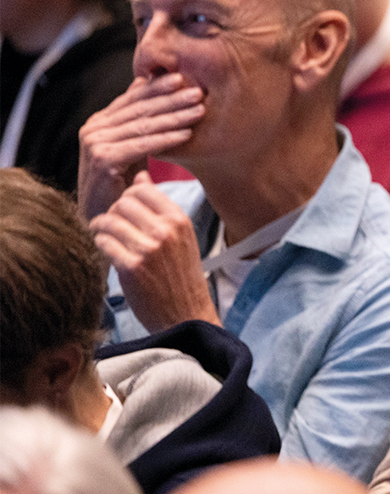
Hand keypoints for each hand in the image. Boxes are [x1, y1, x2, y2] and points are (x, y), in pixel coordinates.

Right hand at [77, 73, 204, 220]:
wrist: (106, 217)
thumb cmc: (123, 181)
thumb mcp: (133, 145)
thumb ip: (136, 119)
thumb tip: (143, 83)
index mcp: (100, 121)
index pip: (133, 99)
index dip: (158, 88)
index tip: (185, 78)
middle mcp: (93, 129)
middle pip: (140, 110)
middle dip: (172, 100)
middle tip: (199, 92)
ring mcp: (94, 143)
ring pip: (143, 126)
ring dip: (175, 118)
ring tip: (200, 111)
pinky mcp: (102, 159)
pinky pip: (141, 146)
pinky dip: (166, 139)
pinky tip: (187, 134)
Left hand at [91, 173, 218, 330]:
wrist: (185, 315)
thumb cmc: (180, 277)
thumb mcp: (180, 238)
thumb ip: (160, 208)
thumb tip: (140, 177)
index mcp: (180, 220)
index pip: (143, 190)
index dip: (128, 199)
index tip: (126, 213)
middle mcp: (166, 231)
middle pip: (123, 202)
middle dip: (113, 213)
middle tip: (113, 227)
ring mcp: (149, 249)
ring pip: (110, 220)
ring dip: (102, 229)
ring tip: (106, 239)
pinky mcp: (132, 267)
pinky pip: (104, 242)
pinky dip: (100, 245)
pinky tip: (108, 253)